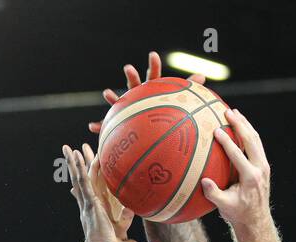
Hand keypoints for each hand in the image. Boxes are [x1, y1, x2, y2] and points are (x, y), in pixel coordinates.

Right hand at [63, 143, 140, 241]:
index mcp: (93, 212)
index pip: (88, 191)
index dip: (84, 179)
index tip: (81, 169)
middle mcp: (86, 206)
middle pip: (79, 181)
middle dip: (74, 166)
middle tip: (69, 151)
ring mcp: (86, 203)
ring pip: (78, 178)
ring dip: (72, 163)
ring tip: (66, 148)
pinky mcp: (89, 202)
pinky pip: (84, 181)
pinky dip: (78, 168)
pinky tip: (75, 155)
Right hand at [87, 51, 204, 134]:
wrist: (146, 132)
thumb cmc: (162, 114)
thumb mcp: (176, 101)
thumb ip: (187, 89)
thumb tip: (203, 78)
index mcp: (151, 92)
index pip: (153, 76)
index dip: (153, 65)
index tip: (153, 54)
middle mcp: (137, 97)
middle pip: (134, 84)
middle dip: (131, 77)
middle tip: (129, 68)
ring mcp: (126, 108)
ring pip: (119, 102)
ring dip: (113, 97)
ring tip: (106, 93)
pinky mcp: (118, 123)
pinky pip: (108, 125)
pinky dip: (99, 126)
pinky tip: (92, 127)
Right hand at [201, 108, 270, 229]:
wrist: (256, 220)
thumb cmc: (238, 214)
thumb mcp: (224, 206)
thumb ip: (214, 194)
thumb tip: (204, 181)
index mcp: (251, 177)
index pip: (238, 154)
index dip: (227, 141)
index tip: (216, 130)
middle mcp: (260, 169)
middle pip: (251, 140)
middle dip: (239, 124)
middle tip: (227, 111)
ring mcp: (264, 166)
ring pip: (256, 139)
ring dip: (245, 124)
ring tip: (234, 112)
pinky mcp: (263, 165)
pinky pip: (257, 144)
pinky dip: (248, 133)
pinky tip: (240, 125)